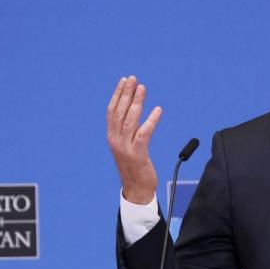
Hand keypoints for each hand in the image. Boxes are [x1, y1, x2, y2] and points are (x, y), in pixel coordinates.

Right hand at [107, 75, 161, 203]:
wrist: (136, 189)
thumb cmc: (134, 167)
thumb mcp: (127, 146)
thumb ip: (128, 130)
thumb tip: (134, 111)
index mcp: (112, 137)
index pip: (112, 111)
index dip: (118, 94)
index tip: (124, 81)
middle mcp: (116, 140)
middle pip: (120, 112)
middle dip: (126, 93)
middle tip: (134, 79)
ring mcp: (125, 148)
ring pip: (130, 120)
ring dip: (137, 102)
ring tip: (143, 88)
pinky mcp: (138, 154)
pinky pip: (144, 134)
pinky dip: (151, 121)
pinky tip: (158, 110)